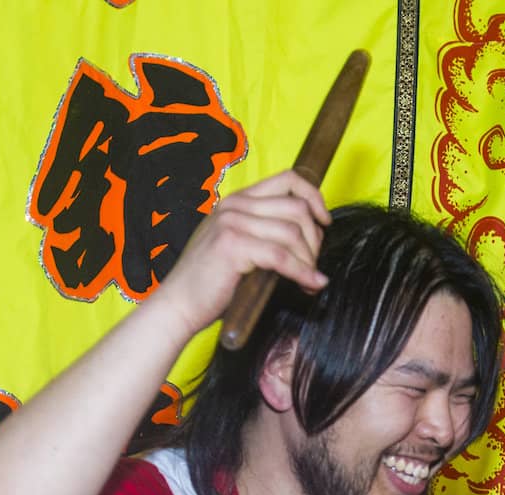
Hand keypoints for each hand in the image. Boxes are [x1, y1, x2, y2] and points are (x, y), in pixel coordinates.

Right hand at [154, 169, 330, 334]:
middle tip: (314, 265)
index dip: (314, 198)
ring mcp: (232, 223)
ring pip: (293, 232)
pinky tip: (310, 284)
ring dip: (309, 260)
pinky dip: (302, 272)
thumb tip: (311, 236)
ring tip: (310, 280)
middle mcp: (235, 206)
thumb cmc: (212, 282)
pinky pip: (282, 256)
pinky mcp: (232, 245)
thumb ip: (266, 233)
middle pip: (297, 208)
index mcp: (238, 201)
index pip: (288, 180)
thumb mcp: (240, 246)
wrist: (179, 304)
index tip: (324, 222)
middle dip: (315, 240)